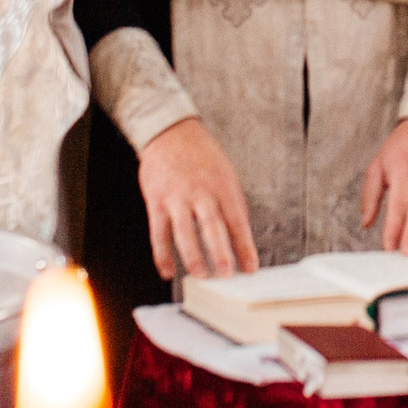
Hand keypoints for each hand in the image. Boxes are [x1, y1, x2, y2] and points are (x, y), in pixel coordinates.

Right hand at [137, 119, 259, 279]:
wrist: (170, 132)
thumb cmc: (202, 157)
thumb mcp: (225, 174)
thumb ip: (231, 205)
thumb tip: (241, 240)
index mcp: (222, 186)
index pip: (237, 221)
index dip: (244, 246)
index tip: (251, 268)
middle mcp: (201, 192)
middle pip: (212, 226)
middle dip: (220, 252)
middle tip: (226, 274)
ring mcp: (177, 197)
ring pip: (184, 231)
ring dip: (192, 255)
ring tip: (200, 275)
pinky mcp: (156, 201)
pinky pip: (159, 232)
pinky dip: (162, 254)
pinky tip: (168, 271)